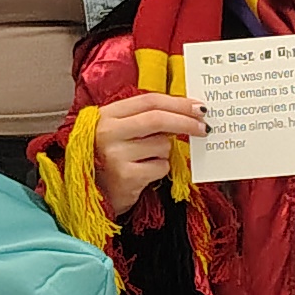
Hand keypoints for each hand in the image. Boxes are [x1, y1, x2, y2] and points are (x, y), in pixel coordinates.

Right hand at [90, 91, 204, 218]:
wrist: (89, 194)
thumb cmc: (108, 159)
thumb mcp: (119, 131)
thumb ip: (145, 118)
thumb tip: (186, 112)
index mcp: (106, 114)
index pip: (149, 100)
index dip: (178, 102)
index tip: (199, 107)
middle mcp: (108, 131)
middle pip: (158, 119)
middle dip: (186, 122)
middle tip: (205, 127)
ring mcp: (115, 154)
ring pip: (162, 145)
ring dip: (164, 153)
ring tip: (145, 160)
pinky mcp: (126, 176)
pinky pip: (160, 167)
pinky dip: (159, 170)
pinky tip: (143, 174)